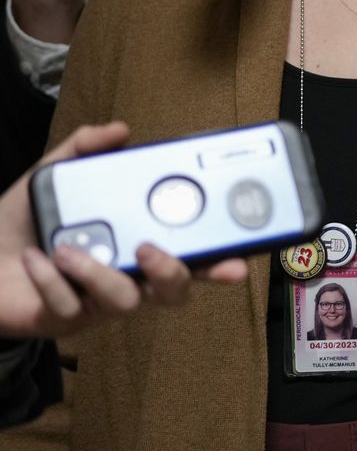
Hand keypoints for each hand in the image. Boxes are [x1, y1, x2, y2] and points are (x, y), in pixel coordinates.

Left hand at [0, 123, 247, 339]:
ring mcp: (97, 304)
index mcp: (137, 247)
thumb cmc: (22, 224)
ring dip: (98, 273)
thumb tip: (119, 129)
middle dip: (173, 273)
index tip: (238, 257)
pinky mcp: (61, 320)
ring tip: (67, 249)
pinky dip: (51, 280)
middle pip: (174, 292)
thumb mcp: (54, 178)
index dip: (220, 261)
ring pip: (124, 302)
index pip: (191, 257)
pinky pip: (69, 306)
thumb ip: (84, 149)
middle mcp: (127, 279)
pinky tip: (35, 259)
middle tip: (150, 249)